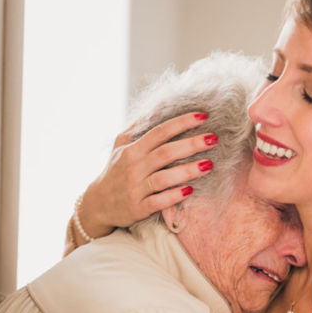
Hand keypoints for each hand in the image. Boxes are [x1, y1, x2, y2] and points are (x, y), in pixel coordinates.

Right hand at [77, 112, 216, 238]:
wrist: (97, 203)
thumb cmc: (116, 170)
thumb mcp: (121, 144)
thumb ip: (140, 126)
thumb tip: (160, 104)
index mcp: (132, 149)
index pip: (159, 132)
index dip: (182, 123)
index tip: (203, 116)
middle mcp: (133, 167)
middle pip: (165, 153)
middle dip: (191, 144)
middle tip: (214, 138)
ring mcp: (135, 188)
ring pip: (164, 178)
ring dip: (188, 171)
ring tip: (209, 164)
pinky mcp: (138, 208)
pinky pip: (158, 202)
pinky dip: (174, 196)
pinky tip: (190, 190)